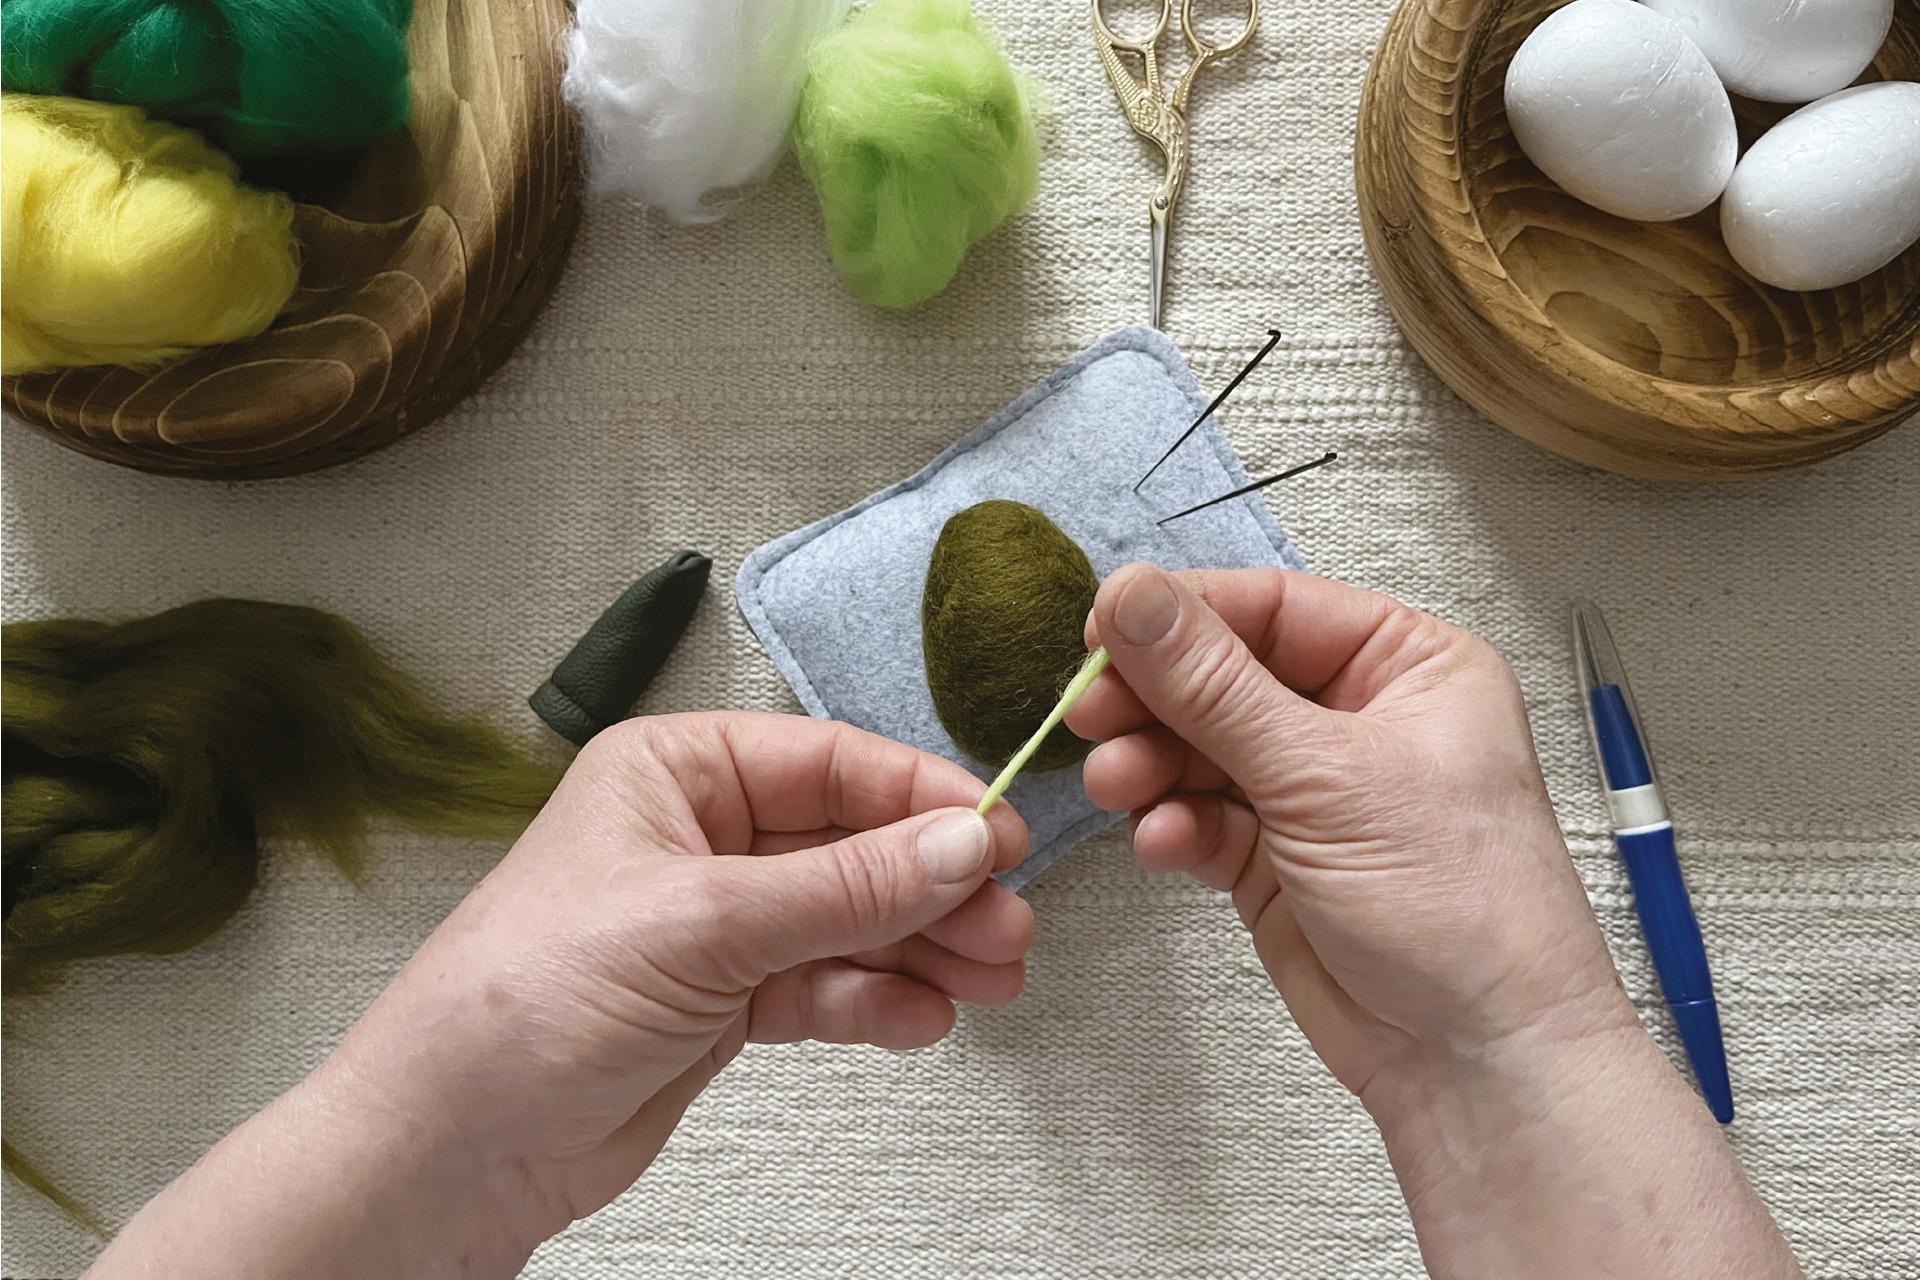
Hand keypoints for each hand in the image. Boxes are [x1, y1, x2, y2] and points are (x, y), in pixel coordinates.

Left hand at [90, 712, 1032, 1279]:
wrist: (450, 1149)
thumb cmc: (527, 1000)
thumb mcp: (702, 924)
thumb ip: (844, 887)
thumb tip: (964, 843)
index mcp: (674, 771)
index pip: (827, 762)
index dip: (918, 798)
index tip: (996, 835)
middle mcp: (699, 835)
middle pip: (850, 844)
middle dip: (931, 886)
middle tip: (1006, 926)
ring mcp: (714, 923)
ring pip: (848, 919)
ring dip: (921, 948)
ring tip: (990, 981)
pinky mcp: (722, 1001)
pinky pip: (823, 985)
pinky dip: (875, 1001)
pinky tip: (921, 1021)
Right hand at [1068, 566, 1799, 1279]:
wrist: (1477, 1061)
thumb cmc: (1456, 903)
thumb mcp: (1325, 774)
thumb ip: (1212, 684)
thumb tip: (1129, 595)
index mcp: (1408, 665)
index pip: (1273, 608)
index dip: (1183, 616)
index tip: (1100, 633)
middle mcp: (1362, 719)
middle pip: (1225, 677)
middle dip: (1156, 699)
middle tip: (1091, 718)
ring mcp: (1316, 793)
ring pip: (1203, 750)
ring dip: (1153, 766)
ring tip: (1118, 788)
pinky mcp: (1278, 861)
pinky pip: (1204, 819)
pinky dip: (1175, 827)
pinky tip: (1162, 845)